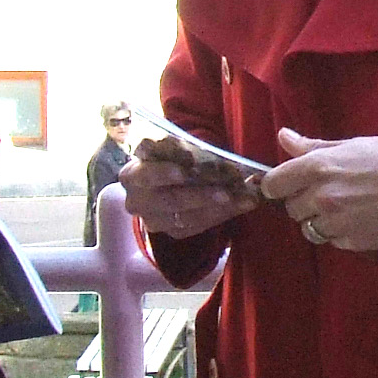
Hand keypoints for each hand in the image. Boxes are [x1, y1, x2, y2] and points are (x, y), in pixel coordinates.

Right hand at [118, 143, 260, 239]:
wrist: (166, 180)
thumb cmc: (169, 156)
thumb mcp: (169, 146)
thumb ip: (177, 146)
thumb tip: (196, 149)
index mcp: (131, 175)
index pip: (145, 174)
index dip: (164, 172)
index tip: (185, 168)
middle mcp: (138, 202)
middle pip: (171, 200)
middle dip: (201, 195)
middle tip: (227, 192)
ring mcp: (154, 221)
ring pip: (189, 216)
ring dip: (221, 207)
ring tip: (245, 197)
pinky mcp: (173, 232)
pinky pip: (200, 225)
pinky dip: (225, 213)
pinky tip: (243, 203)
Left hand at [263, 127, 377, 260]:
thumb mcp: (348, 145)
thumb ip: (311, 146)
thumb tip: (283, 137)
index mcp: (318, 167)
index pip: (274, 185)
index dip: (279, 184)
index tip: (287, 184)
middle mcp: (322, 196)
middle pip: (291, 209)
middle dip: (303, 201)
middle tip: (327, 191)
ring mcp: (337, 222)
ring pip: (309, 228)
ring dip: (320, 220)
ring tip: (345, 206)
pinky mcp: (352, 241)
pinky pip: (332, 240)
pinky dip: (340, 232)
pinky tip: (359, 217)